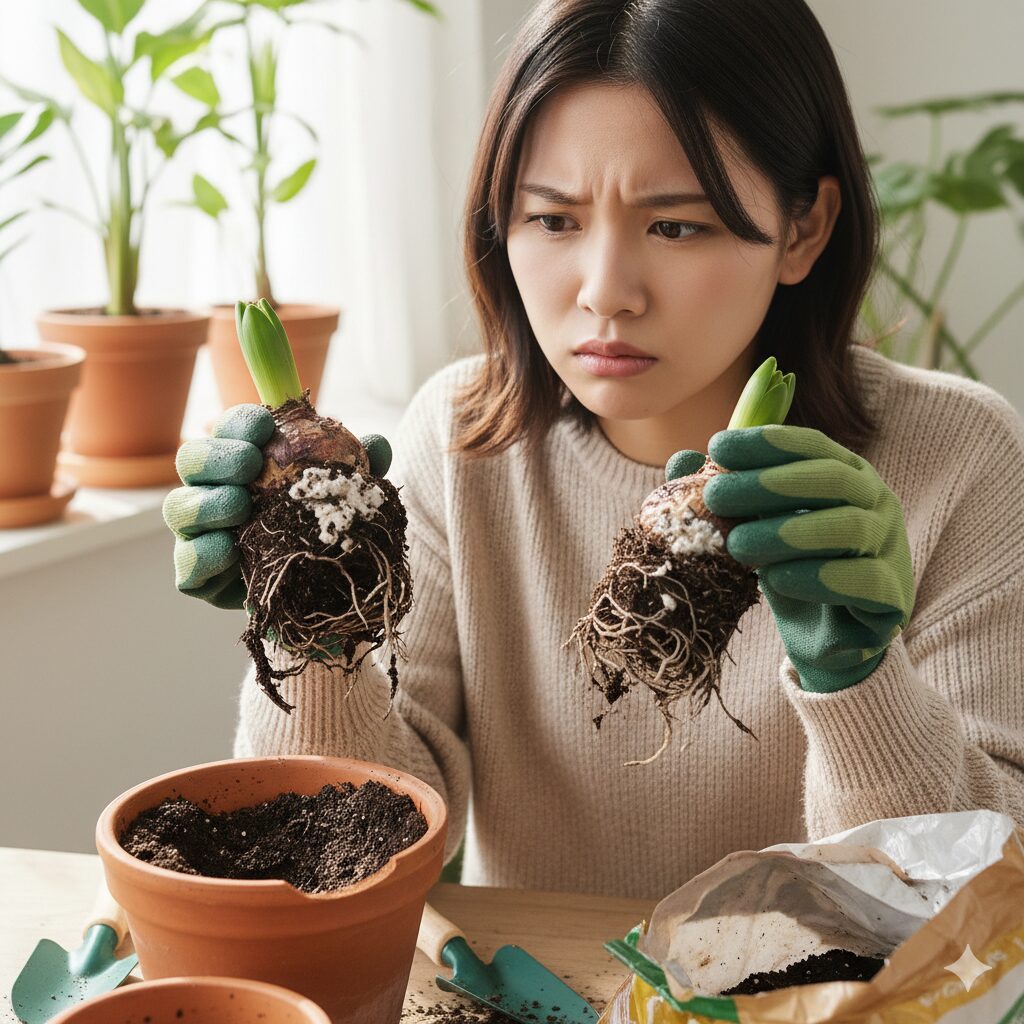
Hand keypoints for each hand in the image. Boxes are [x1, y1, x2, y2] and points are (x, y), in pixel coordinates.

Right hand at [163, 404, 393, 610]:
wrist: (318, 596)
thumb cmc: (323, 530)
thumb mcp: (346, 497)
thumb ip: (358, 470)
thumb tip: (377, 445)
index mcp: (243, 462)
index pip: (229, 430)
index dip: (240, 422)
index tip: (266, 424)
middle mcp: (214, 491)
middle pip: (192, 460)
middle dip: (218, 456)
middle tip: (251, 463)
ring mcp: (200, 533)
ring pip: (180, 508)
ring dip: (208, 502)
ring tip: (240, 506)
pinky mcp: (198, 576)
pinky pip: (187, 565)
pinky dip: (203, 555)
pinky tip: (227, 551)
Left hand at [700, 424, 914, 692]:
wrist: (824, 640)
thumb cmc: (789, 569)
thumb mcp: (752, 527)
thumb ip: (723, 492)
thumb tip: (680, 461)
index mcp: (845, 474)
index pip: (811, 445)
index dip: (766, 442)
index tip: (718, 447)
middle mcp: (875, 503)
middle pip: (831, 479)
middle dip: (769, 483)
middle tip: (716, 496)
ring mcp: (891, 547)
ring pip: (848, 527)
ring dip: (787, 532)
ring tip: (737, 545)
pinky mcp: (894, 596)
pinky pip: (864, 580)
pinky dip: (817, 578)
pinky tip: (776, 580)